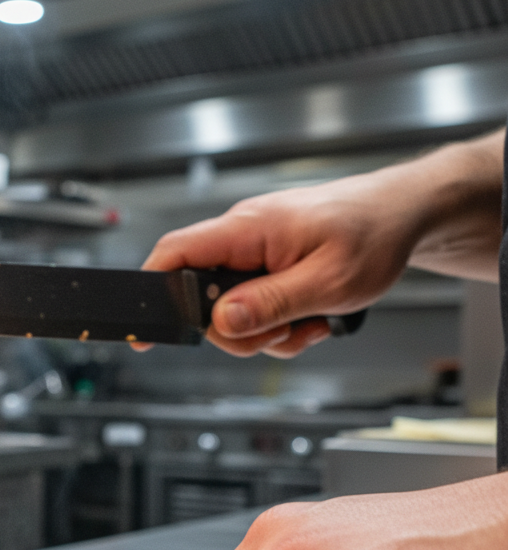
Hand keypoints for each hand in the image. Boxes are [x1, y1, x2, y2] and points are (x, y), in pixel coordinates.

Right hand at [140, 132, 502, 357]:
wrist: (405, 216)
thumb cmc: (373, 233)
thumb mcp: (327, 282)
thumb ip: (269, 303)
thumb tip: (221, 321)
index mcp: (247, 230)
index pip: (175, 254)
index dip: (151, 291)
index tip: (144, 329)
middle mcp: (243, 238)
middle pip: (203, 300)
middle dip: (238, 331)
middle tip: (279, 333)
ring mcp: (255, 254)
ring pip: (232, 313)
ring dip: (266, 333)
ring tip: (307, 322)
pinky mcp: (268, 267)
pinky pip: (256, 310)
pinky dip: (280, 326)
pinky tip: (310, 319)